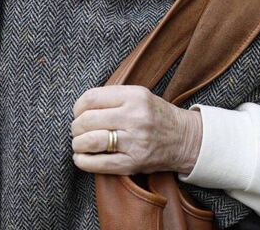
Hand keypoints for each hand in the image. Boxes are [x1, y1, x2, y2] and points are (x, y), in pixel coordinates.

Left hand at [70, 85, 202, 175]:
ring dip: (77, 144)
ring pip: (91, 141)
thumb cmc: (155, 115)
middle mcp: (135, 117)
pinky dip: (83, 162)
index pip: (92, 98)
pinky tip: (81, 158)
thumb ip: (112, 97)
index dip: (77, 107)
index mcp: (134, 96)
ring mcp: (135, 141)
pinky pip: (100, 164)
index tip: (77, 113)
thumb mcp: (139, 95)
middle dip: (76, 127)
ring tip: (78, 144)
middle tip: (76, 130)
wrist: (184, 138)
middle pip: (88, 120)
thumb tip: (79, 108)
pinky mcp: (134, 163)